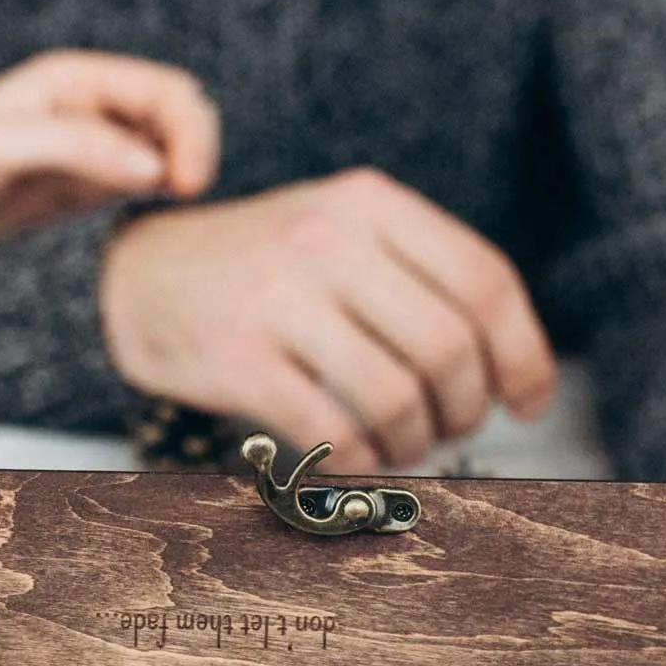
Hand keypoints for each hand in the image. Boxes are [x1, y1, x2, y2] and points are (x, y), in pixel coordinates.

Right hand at [98, 168, 556, 471]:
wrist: (136, 276)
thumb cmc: (261, 270)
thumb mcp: (338, 232)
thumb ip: (417, 274)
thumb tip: (510, 368)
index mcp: (368, 203)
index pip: (484, 279)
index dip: (524, 353)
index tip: (529, 402)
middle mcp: (328, 241)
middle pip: (448, 345)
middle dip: (466, 408)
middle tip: (452, 429)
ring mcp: (279, 298)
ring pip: (395, 395)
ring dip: (414, 441)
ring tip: (401, 447)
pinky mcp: (238, 358)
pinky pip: (331, 430)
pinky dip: (358, 462)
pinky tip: (353, 461)